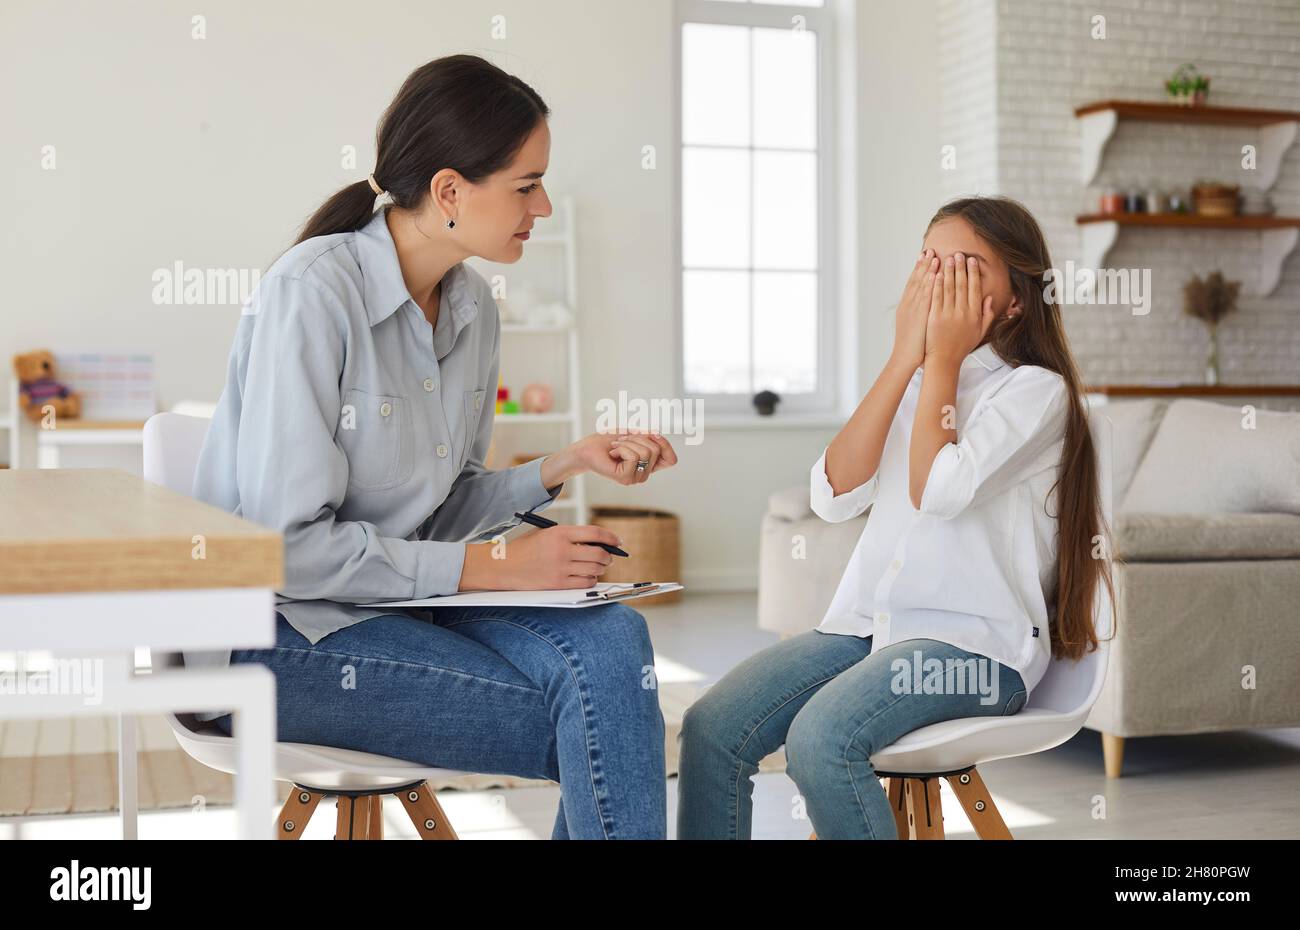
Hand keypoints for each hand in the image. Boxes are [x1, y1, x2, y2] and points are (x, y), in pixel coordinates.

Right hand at [462, 524, 622, 589]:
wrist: (504, 566)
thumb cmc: (527, 548)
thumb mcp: (547, 534)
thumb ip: (571, 536)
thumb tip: (598, 543)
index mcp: (560, 533)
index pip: (595, 533)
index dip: (611, 537)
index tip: (618, 541)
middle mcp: (562, 550)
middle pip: (599, 554)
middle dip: (609, 556)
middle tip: (609, 557)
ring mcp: (560, 569)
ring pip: (594, 570)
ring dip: (600, 569)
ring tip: (597, 566)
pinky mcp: (558, 584)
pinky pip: (585, 583)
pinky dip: (591, 580)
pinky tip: (587, 577)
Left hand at [539, 430, 679, 491]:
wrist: (587, 448)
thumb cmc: (608, 441)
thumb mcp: (634, 434)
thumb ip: (649, 437)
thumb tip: (657, 435)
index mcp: (650, 465)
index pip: (672, 460)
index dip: (665, 444)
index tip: (650, 434)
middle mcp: (645, 474)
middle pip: (657, 450)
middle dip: (639, 438)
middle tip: (622, 441)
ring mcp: (636, 479)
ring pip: (646, 452)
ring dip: (628, 442)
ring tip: (616, 447)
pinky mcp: (625, 479)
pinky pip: (633, 456)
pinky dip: (622, 448)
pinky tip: (612, 453)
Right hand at [891, 249, 940, 369]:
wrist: (905, 358)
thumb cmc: (913, 345)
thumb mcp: (912, 325)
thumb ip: (919, 312)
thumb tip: (925, 304)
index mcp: (906, 306)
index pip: (913, 283)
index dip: (919, 269)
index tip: (925, 257)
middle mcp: (908, 305)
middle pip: (916, 280)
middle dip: (923, 265)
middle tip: (929, 250)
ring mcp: (913, 309)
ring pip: (921, 285)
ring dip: (928, 270)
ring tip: (934, 256)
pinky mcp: (919, 316)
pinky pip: (926, 297)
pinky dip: (930, 284)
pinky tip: (936, 274)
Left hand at [924, 252, 994, 366]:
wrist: (944, 359)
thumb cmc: (961, 346)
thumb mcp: (980, 332)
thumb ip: (987, 315)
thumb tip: (989, 298)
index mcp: (974, 314)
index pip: (975, 288)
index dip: (973, 273)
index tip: (972, 261)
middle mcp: (963, 312)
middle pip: (962, 285)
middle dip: (960, 267)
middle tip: (959, 254)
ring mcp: (948, 314)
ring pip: (948, 288)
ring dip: (948, 272)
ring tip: (947, 258)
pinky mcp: (934, 317)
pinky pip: (936, 297)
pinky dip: (936, 284)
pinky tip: (935, 274)